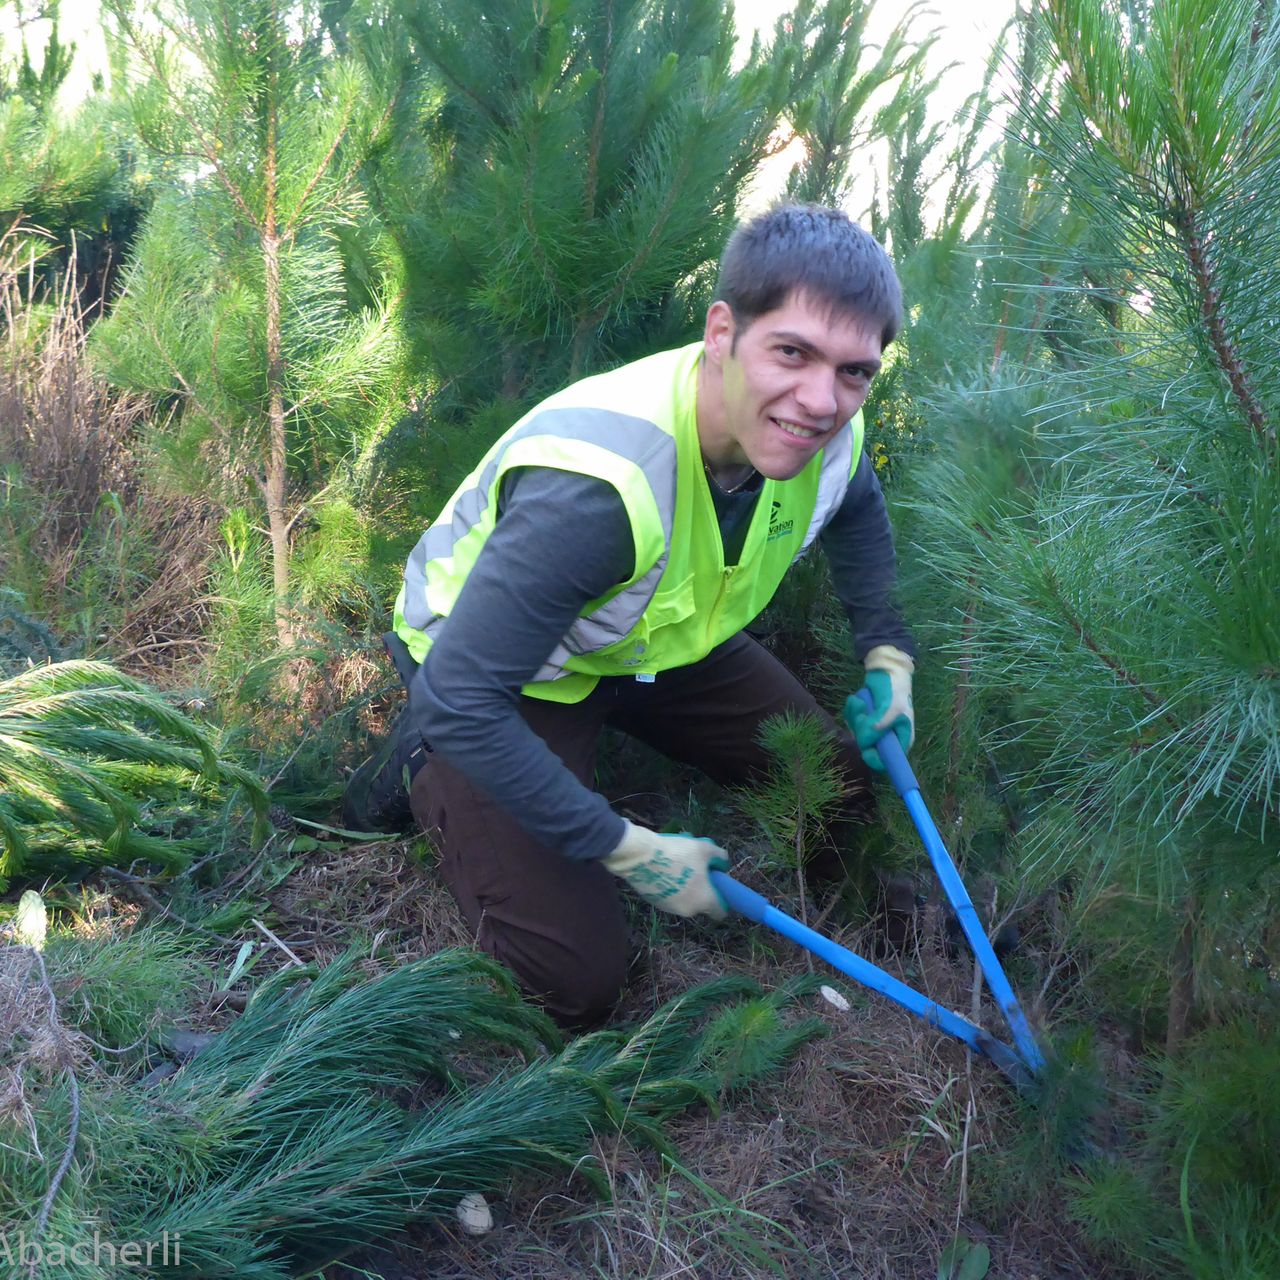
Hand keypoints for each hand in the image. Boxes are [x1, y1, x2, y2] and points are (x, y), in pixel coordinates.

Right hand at [601, 821, 729, 919]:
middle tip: (696, 866)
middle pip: (701, 902)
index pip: (720, 912)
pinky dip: (669, 885)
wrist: (640, 856)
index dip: (723, 900)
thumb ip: (719, 857)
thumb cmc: (678, 853)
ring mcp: (669, 908)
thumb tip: (723, 863)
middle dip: (701, 887)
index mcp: (704, 901)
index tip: (718, 887)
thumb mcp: (704, 848)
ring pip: (684, 898)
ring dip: (685, 885)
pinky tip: (664, 867)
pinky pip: (669, 895)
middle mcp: (688, 910)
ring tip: (678, 863)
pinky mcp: (654, 902)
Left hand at [844, 644, 914, 771]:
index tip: (866, 750)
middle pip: (867, 747)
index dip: (876, 760)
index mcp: (901, 739)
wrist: (886, 671)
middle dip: (862, 729)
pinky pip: (851, 721)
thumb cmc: (895, 689)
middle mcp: (887, 737)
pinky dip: (851, 710)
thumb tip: (867, 740)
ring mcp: (874, 728)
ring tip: (862, 703)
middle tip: (864, 714)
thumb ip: (880, 724)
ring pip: (857, 733)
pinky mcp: (863, 719)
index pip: (888, 762)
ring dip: (855, 716)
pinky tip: (857, 700)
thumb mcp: (892, 706)